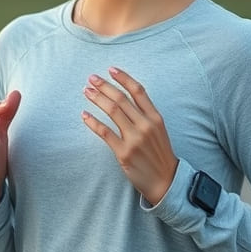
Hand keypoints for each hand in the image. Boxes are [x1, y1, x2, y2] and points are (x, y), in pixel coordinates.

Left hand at [82, 67, 177, 204]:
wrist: (166, 181)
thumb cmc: (159, 153)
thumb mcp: (159, 129)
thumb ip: (145, 114)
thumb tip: (126, 97)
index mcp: (155, 117)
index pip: (138, 91)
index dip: (124, 78)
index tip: (111, 69)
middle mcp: (145, 125)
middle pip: (122, 99)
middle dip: (104, 86)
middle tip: (92, 78)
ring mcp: (134, 139)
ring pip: (112, 111)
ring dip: (97, 99)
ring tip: (86, 91)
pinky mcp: (124, 153)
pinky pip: (104, 133)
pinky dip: (92, 122)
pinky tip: (84, 115)